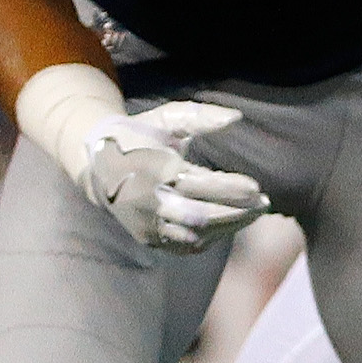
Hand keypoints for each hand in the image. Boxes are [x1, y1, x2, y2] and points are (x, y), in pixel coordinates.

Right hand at [76, 99, 269, 253]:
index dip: (229, 188)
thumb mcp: (165, 119)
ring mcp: (147, 224)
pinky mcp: (148, 238)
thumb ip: (200, 117)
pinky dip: (212, 237)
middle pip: (201, 215)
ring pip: (196, 234)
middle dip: (236, 212)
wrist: (97, 167)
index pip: (198, 185)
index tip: (256, 187)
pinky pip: (186, 245)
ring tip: (254, 214)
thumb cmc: (140, 136)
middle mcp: (149, 202)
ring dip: (230, 227)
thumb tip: (236, 118)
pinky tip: (232, 225)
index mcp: (154, 170)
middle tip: (264, 204)